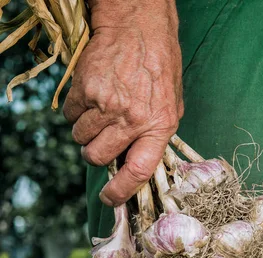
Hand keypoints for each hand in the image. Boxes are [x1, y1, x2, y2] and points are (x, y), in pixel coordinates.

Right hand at [63, 0, 182, 206]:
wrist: (139, 30)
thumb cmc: (160, 70)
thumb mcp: (171, 107)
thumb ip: (156, 136)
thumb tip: (136, 164)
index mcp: (159, 126)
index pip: (139, 171)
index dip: (121, 191)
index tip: (110, 199)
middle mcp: (132, 119)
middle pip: (98, 158)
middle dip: (97, 155)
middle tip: (104, 141)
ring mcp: (106, 104)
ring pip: (81, 139)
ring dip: (87, 132)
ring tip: (103, 112)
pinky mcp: (85, 89)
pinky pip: (69, 116)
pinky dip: (77, 112)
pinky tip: (94, 97)